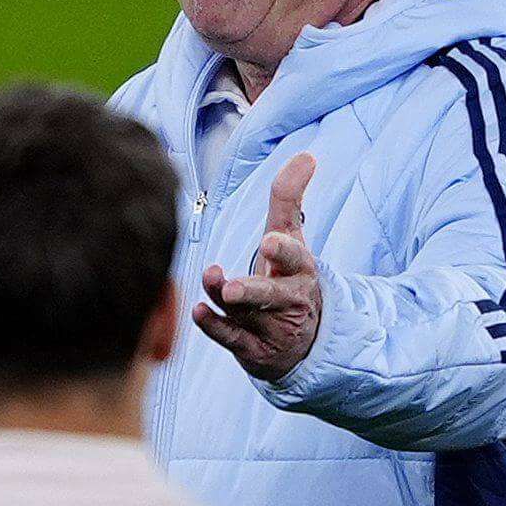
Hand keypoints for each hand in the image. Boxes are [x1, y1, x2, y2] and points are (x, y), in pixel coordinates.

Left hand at [196, 153, 323, 381]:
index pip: (296, 260)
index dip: (284, 252)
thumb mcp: (291, 238)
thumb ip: (290, 197)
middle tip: (232, 288)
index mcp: (301, 272)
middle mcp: (289, 302)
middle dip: (253, 291)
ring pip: (246, 314)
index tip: (269, 243)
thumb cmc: (288, 278)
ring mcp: (272, 328)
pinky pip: (232, 339)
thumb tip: (307, 155)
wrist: (302, 341)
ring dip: (225, 301)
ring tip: (212, 284)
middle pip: (272, 296)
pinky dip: (215, 327)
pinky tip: (199, 312)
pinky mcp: (254, 349)